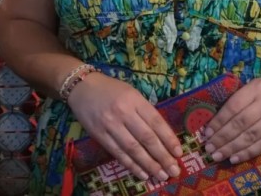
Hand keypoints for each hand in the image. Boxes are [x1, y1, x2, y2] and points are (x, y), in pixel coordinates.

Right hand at [66, 72, 182, 181]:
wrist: (81, 87)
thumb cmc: (110, 89)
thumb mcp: (131, 93)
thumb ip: (144, 111)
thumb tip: (162, 135)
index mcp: (134, 99)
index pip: (156, 121)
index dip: (169, 139)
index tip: (179, 153)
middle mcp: (123, 112)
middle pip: (146, 138)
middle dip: (162, 156)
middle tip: (174, 170)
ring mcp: (110, 124)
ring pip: (133, 149)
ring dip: (149, 165)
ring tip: (162, 175)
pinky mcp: (99, 135)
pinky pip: (118, 153)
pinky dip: (131, 165)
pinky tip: (143, 174)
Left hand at [202, 78, 260, 163]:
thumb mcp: (255, 92)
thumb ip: (239, 103)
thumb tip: (213, 125)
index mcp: (257, 87)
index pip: (233, 106)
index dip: (219, 121)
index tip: (207, 134)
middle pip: (240, 122)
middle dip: (222, 138)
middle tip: (210, 149)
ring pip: (251, 135)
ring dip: (232, 148)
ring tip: (218, 155)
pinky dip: (247, 153)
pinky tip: (235, 158)